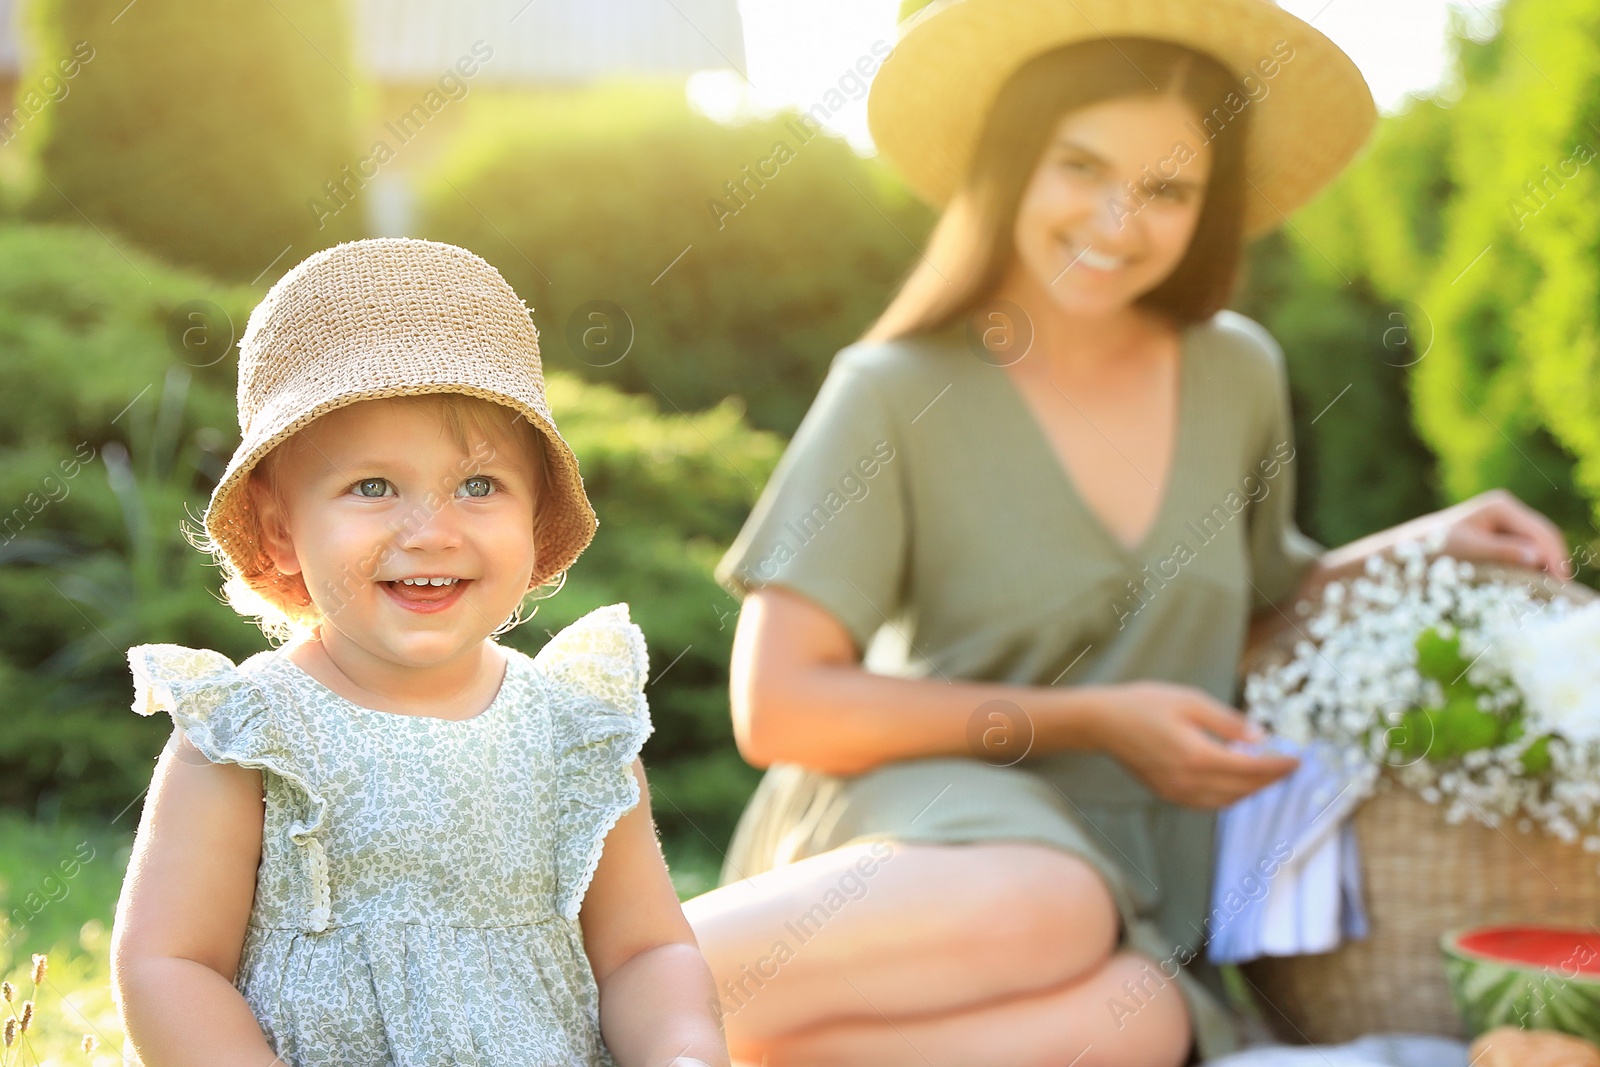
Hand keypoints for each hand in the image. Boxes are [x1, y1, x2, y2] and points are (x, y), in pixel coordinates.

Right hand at [1088, 681, 1298, 807]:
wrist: (1103, 722)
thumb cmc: (1143, 704)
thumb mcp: (1189, 701)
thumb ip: (1227, 721)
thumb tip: (1260, 737)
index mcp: (1197, 756)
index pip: (1250, 768)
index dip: (1277, 765)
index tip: (1297, 760)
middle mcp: (1189, 781)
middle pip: (1243, 788)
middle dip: (1270, 779)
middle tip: (1288, 767)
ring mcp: (1177, 792)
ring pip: (1227, 801)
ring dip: (1251, 790)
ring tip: (1266, 774)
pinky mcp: (1168, 794)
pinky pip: (1209, 803)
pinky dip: (1229, 796)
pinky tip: (1235, 782)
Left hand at [1421, 488, 1571, 578]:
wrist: (1414, 547)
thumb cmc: (1437, 547)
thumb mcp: (1471, 549)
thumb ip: (1504, 551)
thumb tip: (1537, 557)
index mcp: (1501, 506)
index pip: (1539, 531)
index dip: (1553, 555)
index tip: (1561, 579)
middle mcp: (1508, 509)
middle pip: (1543, 535)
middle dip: (1554, 560)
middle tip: (1562, 588)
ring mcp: (1507, 521)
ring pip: (1538, 543)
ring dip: (1546, 563)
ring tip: (1553, 588)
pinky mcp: (1503, 534)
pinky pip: (1527, 549)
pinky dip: (1534, 564)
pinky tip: (1538, 581)